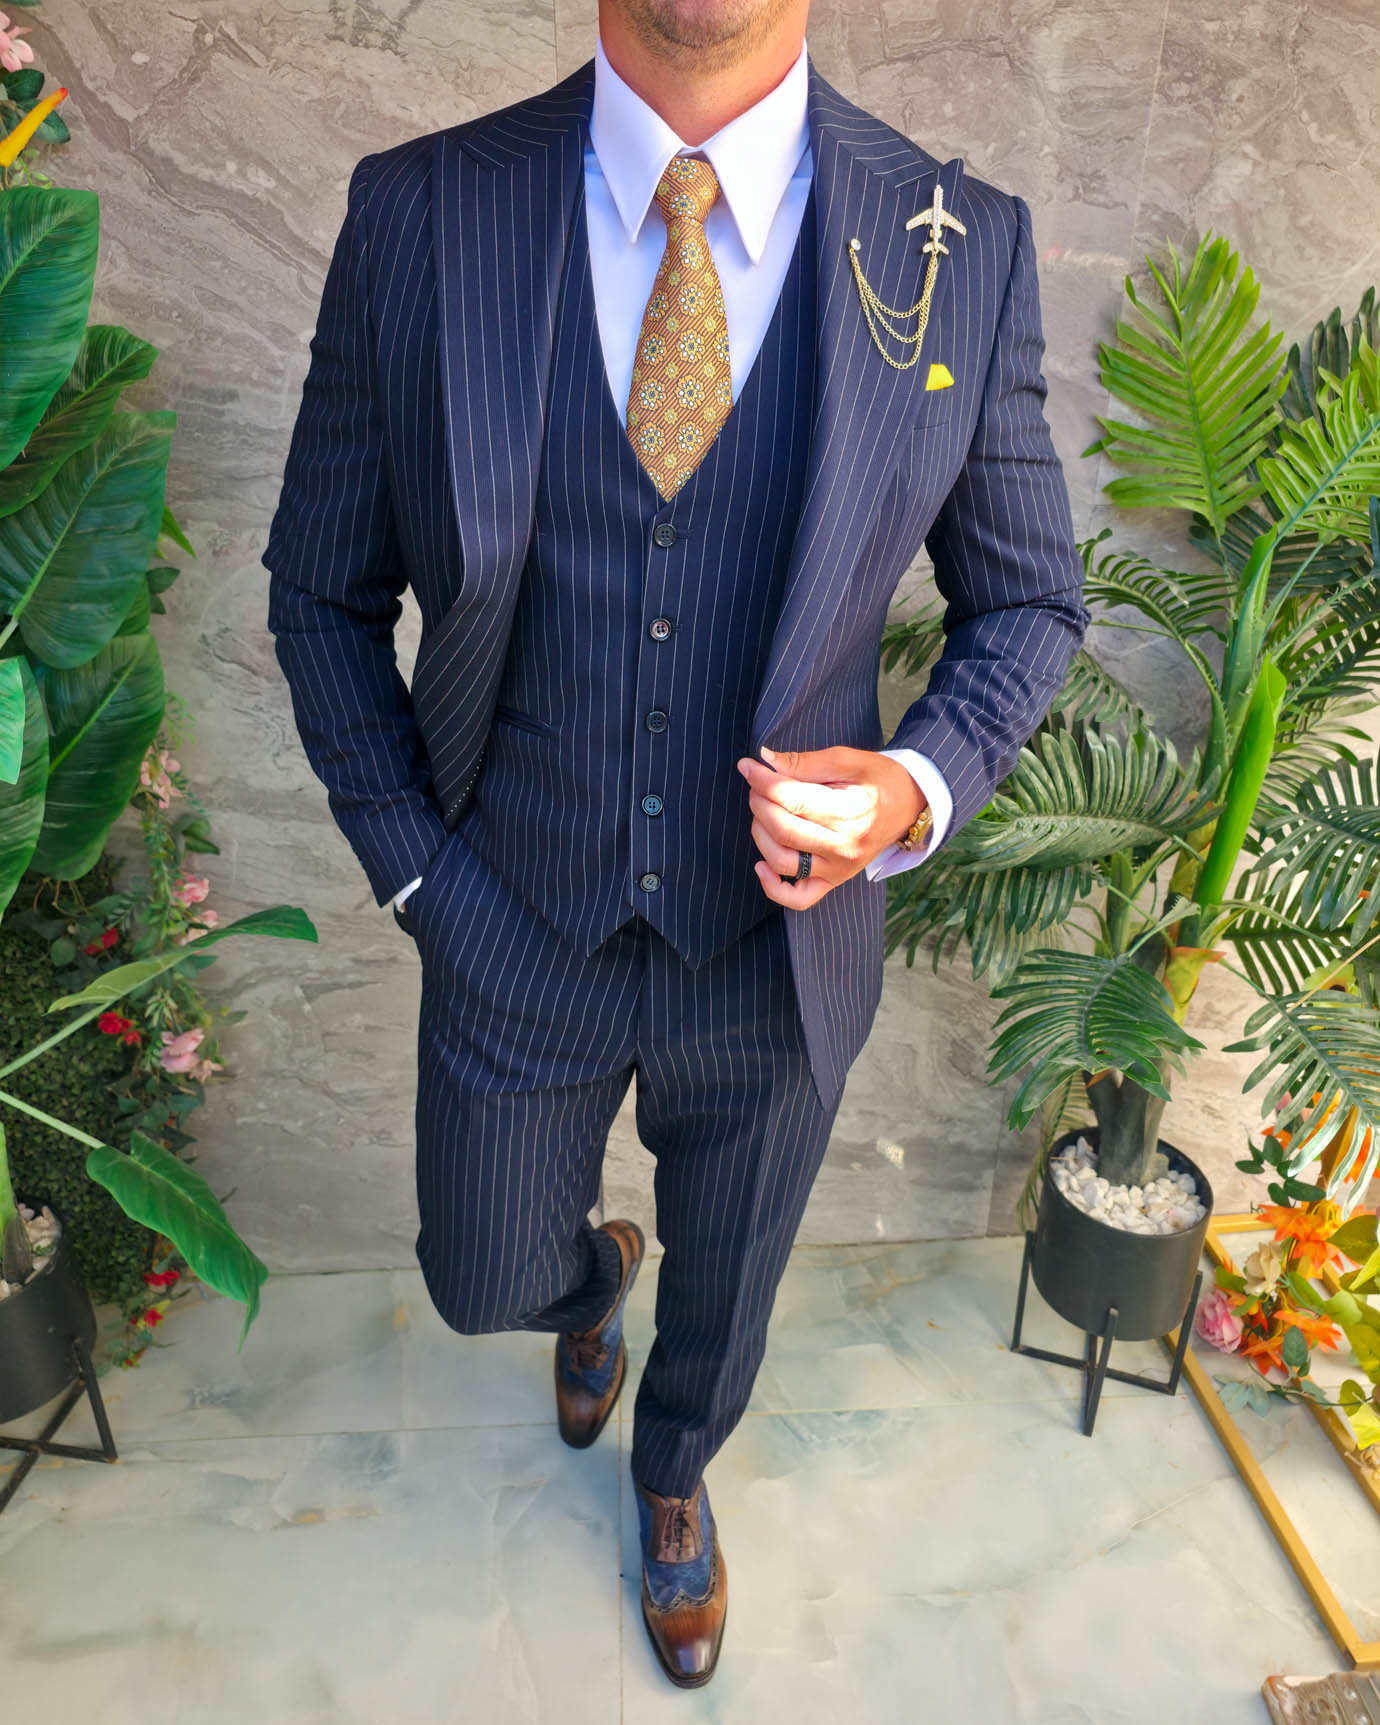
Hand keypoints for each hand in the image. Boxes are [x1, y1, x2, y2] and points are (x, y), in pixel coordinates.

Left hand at [735, 745, 926, 908]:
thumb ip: (805, 762)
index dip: (763, 781)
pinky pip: (798, 898)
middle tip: (757, 785)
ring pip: (782, 861)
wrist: (911, 805)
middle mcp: (844, 846)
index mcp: (851, 812)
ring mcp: (839, 869)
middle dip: (759, 803)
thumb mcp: (848, 760)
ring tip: (761, 812)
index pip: (792, 799)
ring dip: (759, 834)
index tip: (748, 767)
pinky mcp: (834, 881)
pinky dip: (773, 887)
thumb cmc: (880, 779)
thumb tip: (765, 760)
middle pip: (783, 829)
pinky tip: (761, 864)